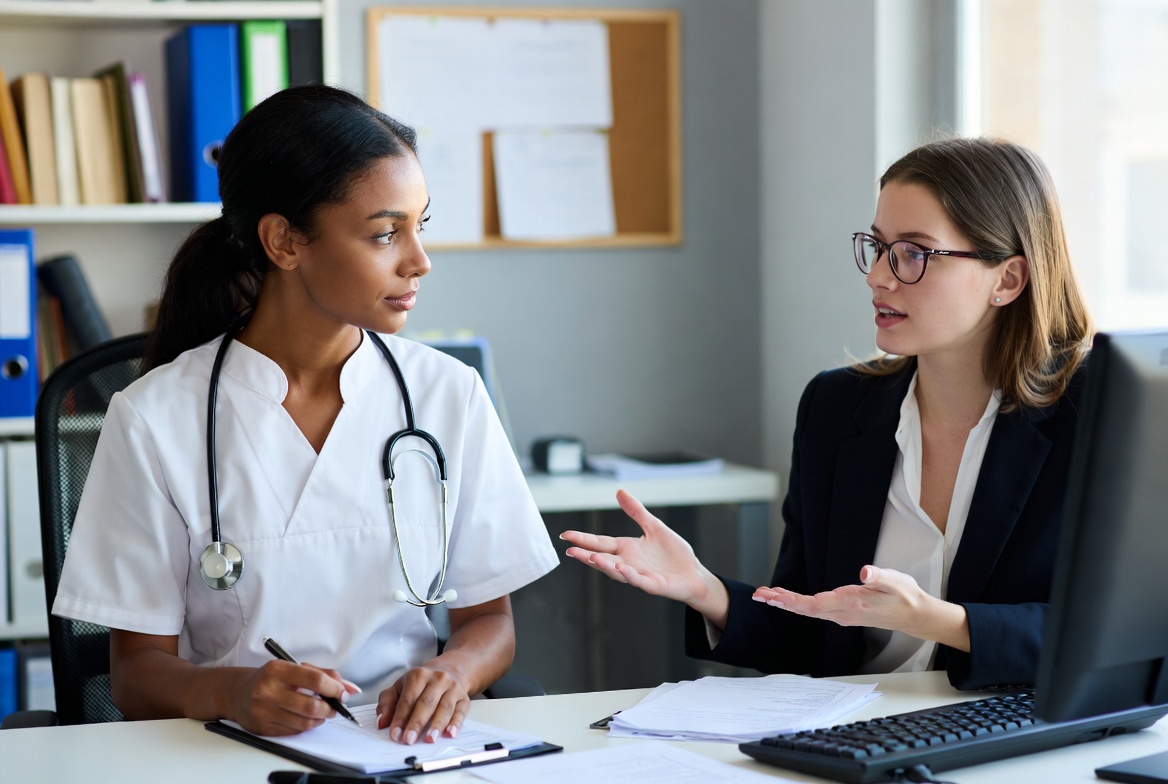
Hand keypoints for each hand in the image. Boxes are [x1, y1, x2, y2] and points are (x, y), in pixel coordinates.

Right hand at [228, 660, 360, 735]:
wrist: (237, 693)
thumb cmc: (271, 678)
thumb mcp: (294, 668)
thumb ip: (324, 675)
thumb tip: (350, 689)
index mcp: (278, 670)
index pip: (315, 680)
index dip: (335, 689)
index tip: (343, 694)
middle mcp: (268, 690)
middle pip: (311, 706)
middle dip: (330, 709)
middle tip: (334, 708)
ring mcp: (263, 711)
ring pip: (304, 723)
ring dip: (319, 719)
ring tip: (320, 712)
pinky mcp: (262, 728)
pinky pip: (293, 731)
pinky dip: (305, 726)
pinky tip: (304, 718)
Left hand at [377, 664, 470, 744]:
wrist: (448, 671)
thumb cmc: (421, 684)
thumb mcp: (401, 687)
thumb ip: (387, 703)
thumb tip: (381, 722)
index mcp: (418, 675)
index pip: (408, 699)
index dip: (400, 717)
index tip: (395, 734)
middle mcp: (437, 679)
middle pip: (426, 703)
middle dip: (417, 723)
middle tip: (409, 739)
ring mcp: (453, 688)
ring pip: (445, 707)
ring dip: (437, 725)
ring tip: (429, 739)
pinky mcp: (464, 699)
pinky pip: (461, 712)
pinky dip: (456, 724)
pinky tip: (450, 733)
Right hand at [559, 489, 726, 618]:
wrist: (694, 574)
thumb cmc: (674, 554)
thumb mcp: (654, 527)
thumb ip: (636, 511)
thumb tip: (619, 491)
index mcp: (626, 548)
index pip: (600, 542)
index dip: (583, 539)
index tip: (566, 535)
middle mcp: (628, 563)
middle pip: (603, 558)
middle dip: (586, 554)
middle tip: (569, 549)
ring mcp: (639, 575)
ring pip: (617, 571)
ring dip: (604, 565)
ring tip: (591, 557)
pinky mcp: (653, 585)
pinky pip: (639, 580)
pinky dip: (629, 574)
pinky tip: (620, 567)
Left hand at [752, 566, 969, 649]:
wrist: (913, 615)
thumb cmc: (904, 595)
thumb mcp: (895, 580)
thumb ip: (879, 575)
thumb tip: (864, 571)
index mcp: (850, 602)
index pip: (816, 604)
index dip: (793, 602)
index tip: (775, 597)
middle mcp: (842, 612)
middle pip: (805, 609)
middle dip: (781, 603)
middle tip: (759, 595)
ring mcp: (841, 615)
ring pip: (808, 610)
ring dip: (785, 603)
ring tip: (765, 595)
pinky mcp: (842, 613)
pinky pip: (814, 610)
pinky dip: (797, 604)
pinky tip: (787, 599)